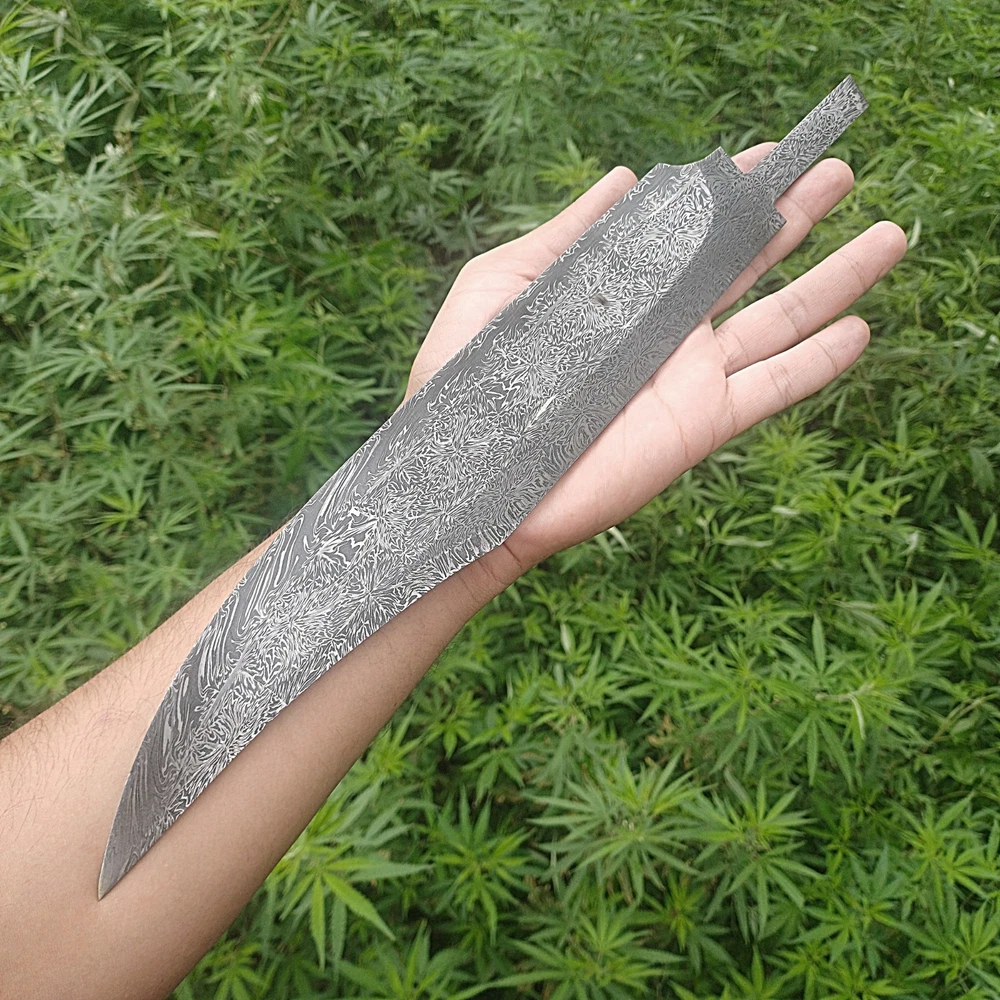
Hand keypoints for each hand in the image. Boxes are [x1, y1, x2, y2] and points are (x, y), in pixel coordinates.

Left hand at [405, 144, 906, 592]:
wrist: (472, 477)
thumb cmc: (465, 381)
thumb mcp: (502, 285)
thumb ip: (563, 233)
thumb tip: (623, 176)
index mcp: (621, 292)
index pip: (690, 229)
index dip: (734, 190)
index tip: (772, 152)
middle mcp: (665, 328)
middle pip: (749, 261)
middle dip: (796, 213)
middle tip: (840, 169)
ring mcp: (689, 375)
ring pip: (781, 316)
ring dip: (836, 276)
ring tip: (888, 233)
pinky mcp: (702, 422)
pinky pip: (776, 388)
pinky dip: (820, 363)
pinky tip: (861, 331)